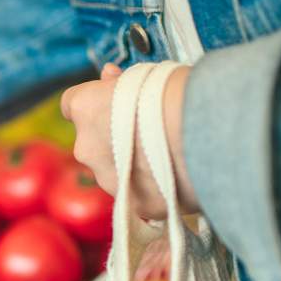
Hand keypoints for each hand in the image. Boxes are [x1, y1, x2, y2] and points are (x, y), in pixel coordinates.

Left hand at [60, 63, 197, 219]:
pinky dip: (153, 188)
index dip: (93, 104)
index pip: (72, 105)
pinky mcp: (134, 205)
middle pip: (94, 142)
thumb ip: (119, 83)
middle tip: (150, 131)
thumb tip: (109, 77)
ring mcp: (108, 180)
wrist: (208, 133)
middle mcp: (87, 147)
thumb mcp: (146, 75)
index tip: (109, 103)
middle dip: (114, 139)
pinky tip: (177, 176)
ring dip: (133, 165)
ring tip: (169, 155)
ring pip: (114, 172)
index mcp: (85, 108)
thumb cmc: (179, 94)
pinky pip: (139, 195)